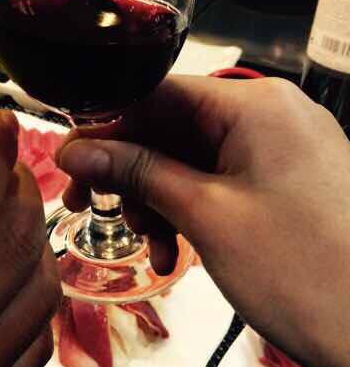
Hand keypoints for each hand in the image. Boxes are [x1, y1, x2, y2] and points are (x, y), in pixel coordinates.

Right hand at [57, 76, 349, 366]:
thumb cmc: (300, 272)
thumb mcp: (206, 217)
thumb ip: (136, 173)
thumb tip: (74, 151)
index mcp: (256, 105)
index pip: (156, 93)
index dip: (105, 128)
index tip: (68, 165)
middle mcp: (272, 114)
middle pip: (173, 127)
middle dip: (131, 173)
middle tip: (88, 210)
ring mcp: (284, 148)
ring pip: (192, 159)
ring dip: (158, 200)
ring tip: (150, 248)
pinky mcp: (289, 181)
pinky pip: (222, 181)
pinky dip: (192, 211)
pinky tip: (173, 253)